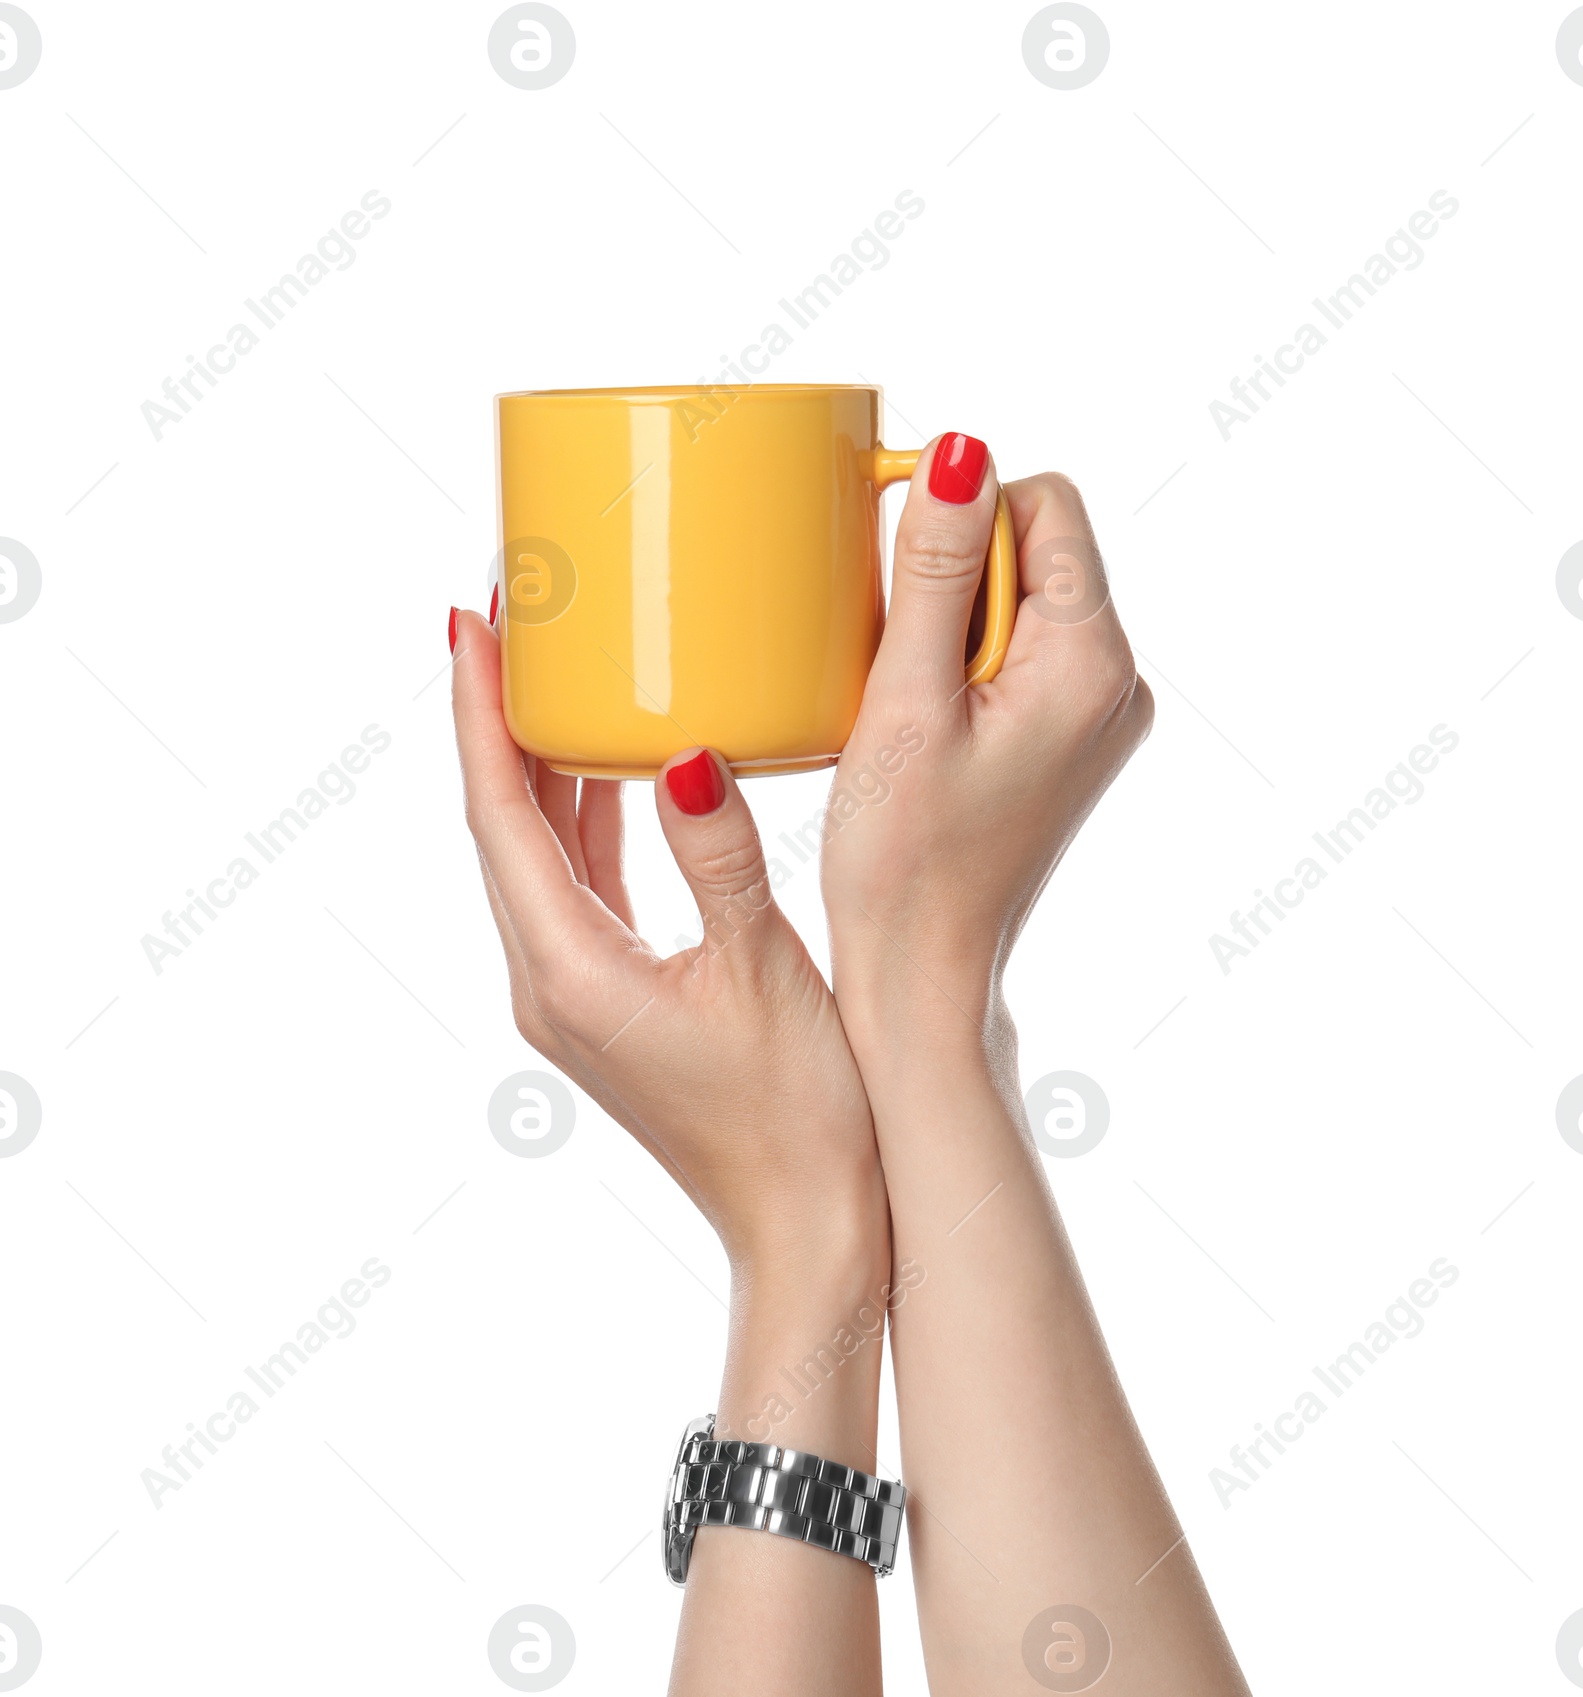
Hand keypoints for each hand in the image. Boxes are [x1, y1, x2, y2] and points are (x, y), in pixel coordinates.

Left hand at [449, 610, 884, 1275]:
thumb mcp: (765, 973)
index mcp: (570, 973)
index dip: (479, 715)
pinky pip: (578, 885)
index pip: (500, 816)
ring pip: (537, 853)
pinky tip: (612, 767)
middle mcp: (549, 982)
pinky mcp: (609, 998)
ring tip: (556, 670)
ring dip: (540, 763)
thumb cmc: (800, 1118)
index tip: (469, 624)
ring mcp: (574, 994)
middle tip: (515, 619)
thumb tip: (686, 753)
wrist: (809, 1227)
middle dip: (499, 719)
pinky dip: (583, 816)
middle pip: (501, 824)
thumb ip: (717, 858)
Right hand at [820, 438, 1153, 1020]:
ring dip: (948, 626)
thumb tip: (963, 450)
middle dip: (949, 578)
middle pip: (1034, 550)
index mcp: (1091, 660)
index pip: (1044, 504)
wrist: (925, 978)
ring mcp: (1097, 716)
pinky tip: (919, 725)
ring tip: (903, 706)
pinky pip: (1015, 658)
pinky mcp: (1067, 743)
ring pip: (1018, 604)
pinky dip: (960, 667)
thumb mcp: (904, 701)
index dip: (958, 514)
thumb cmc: (905, 861)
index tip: (891, 576)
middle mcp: (1117, 681)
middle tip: (893, 665)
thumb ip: (932, 569)